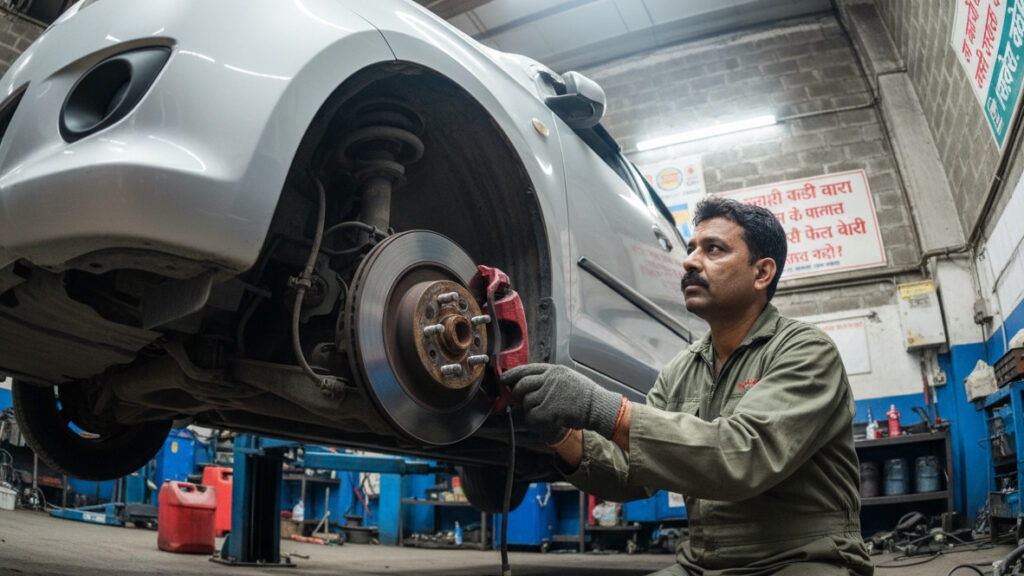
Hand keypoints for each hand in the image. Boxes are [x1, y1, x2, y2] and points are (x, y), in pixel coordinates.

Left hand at [501, 363, 623, 440]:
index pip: (526, 369)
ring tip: (543, 411)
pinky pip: (532, 415)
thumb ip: (548, 379)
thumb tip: (526, 383)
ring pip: (526, 402)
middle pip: (522, 385)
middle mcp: (550, 379)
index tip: (503, 379)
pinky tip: (544, 419)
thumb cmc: (584, 395)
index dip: (512, 374)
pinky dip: (534, 419)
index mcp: (554, 370)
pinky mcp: (549, 409)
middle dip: (518, 394)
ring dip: (530, 409)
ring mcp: (549, 393)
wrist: (598, 407)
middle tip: (520, 400)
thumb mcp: (567, 378)